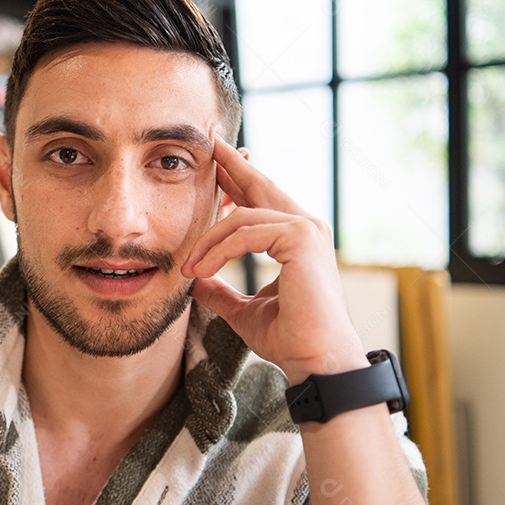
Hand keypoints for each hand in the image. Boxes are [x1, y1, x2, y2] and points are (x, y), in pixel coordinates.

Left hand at [181, 135, 365, 384]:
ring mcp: (306, 229)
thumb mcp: (244, 309)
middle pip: (259, 186)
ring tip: (189, 267)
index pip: (261, 200)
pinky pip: (245, 233)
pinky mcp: (300, 239)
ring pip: (242, 217)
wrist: (314, 361)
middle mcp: (305, 226)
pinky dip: (219, 251)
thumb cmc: (289, 339)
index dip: (236, 179)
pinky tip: (202, 270)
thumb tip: (196, 281)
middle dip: (230, 166)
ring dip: (208, 241)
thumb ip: (221, 290)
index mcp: (296, 238)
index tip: (214, 163)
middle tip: (209, 142)